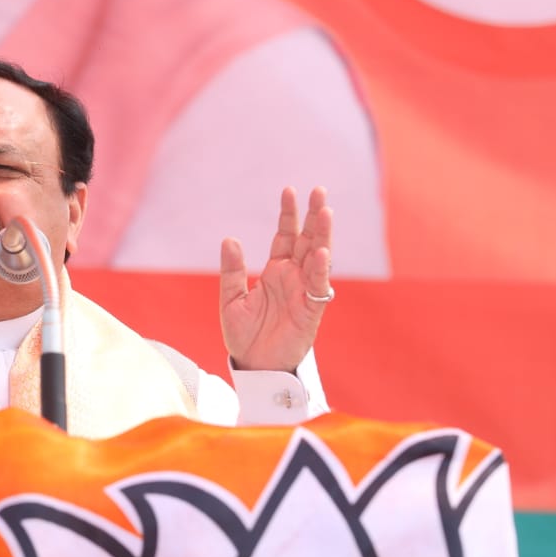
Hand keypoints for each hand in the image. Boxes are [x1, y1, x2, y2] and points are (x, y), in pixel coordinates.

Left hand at [219, 186, 332, 371]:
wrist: (253, 366)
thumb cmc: (244, 335)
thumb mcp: (231, 299)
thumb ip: (232, 271)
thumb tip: (229, 239)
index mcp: (276, 271)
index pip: (285, 236)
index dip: (288, 215)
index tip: (290, 191)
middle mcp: (293, 277)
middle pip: (307, 241)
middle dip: (314, 217)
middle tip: (319, 191)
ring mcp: (304, 292)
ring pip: (318, 258)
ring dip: (323, 236)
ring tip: (326, 211)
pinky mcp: (311, 311)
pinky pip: (318, 287)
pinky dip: (320, 270)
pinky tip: (320, 251)